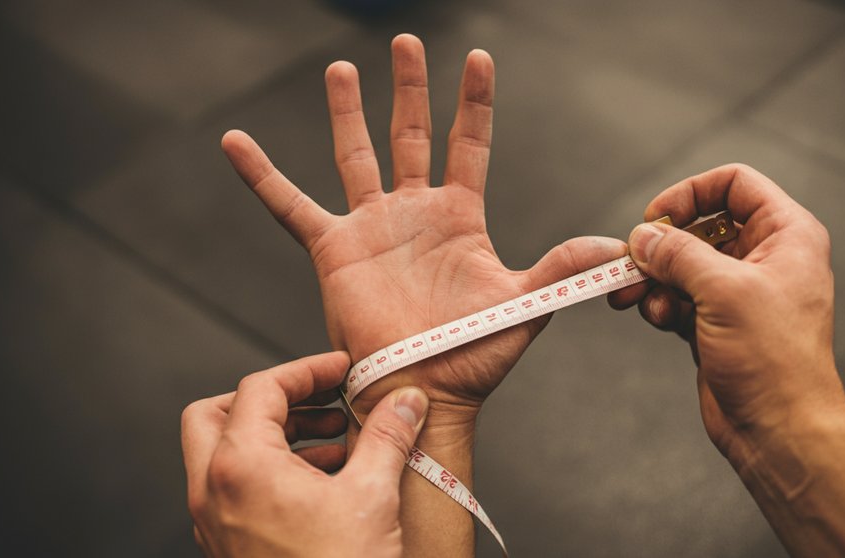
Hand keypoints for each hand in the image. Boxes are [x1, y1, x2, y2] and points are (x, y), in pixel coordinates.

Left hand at [181, 352, 429, 557]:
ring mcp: (216, 523)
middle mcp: (214, 492)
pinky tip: (327, 480)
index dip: (306, 371)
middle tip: (317, 400)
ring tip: (335, 440)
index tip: (339, 370)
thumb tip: (404, 400)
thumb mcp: (372, 494)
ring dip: (275, 435)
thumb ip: (387, 435)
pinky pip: (238, 489)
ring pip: (223, 453)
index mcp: (240, 467)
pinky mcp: (230, 547)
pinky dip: (272, 470)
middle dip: (269, 400)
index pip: (260, 389)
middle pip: (215, 413)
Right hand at [220, 34, 624, 426]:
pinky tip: (235, 141)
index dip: (473, 102)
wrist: (424, 391)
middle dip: (410, 88)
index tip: (478, 58)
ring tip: (342, 69)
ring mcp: (370, 228)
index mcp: (460, 218)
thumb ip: (559, 268)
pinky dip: (261, 174)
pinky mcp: (332, 250)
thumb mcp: (526, 305)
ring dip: (347, 112)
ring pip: (355, 154)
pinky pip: (288, 205)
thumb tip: (609, 247)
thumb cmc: (473, 355)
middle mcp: (413, 214)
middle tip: (405, 42)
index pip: (468, 143)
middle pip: (410, 134)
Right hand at [609, 164, 844, 462]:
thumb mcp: (724, 291)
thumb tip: (644, 236)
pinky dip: (661, 303)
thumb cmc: (775, 362)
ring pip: (684, 263)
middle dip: (663, 244)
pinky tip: (657, 317)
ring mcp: (740, 291)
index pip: (735, 184)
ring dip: (656, 277)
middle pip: (701, 225)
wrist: (778, 429)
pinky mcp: (718, 322)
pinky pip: (678, 296)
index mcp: (786, 235)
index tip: (656, 216)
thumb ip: (678, 253)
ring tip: (638, 296)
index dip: (692, 193)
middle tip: (635, 260)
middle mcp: (765, 257)